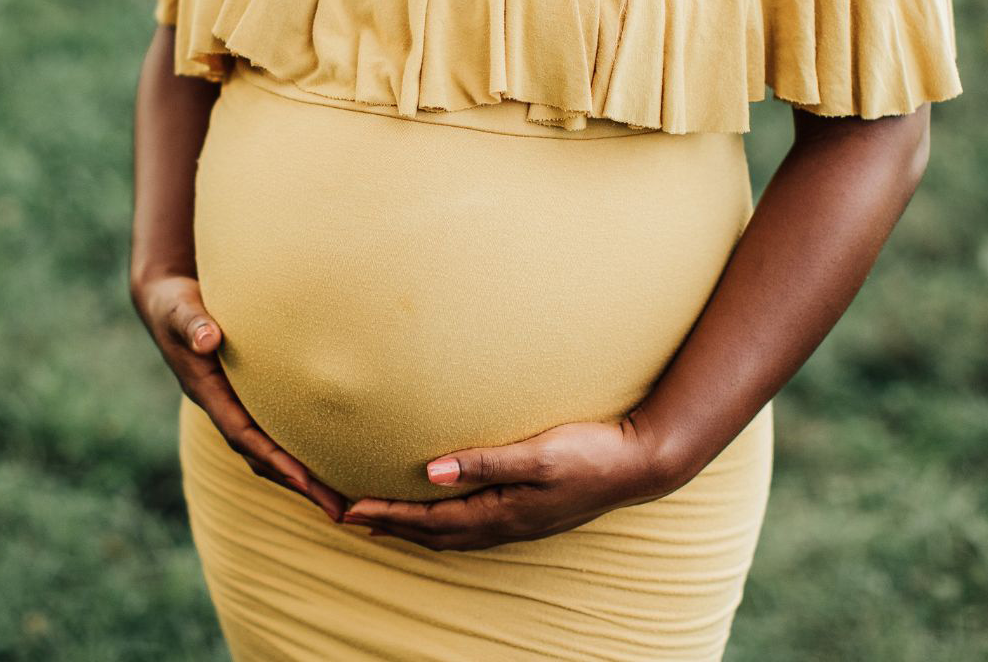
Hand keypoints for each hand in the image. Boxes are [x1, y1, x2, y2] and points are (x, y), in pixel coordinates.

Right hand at [132, 274, 348, 521]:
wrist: (166, 301)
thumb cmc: (175, 304)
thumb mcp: (179, 310)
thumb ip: (192, 324)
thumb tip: (207, 340)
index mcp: (206, 392)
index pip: (241, 435)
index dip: (271, 458)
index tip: (303, 480)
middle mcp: (222, 406)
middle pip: (260, 457)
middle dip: (298, 484)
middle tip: (339, 509)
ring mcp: (234, 404)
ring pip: (268, 450)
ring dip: (303, 476)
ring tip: (343, 500)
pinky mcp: (247, 395)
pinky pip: (274, 431)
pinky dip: (299, 449)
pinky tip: (331, 457)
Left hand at [338, 414, 676, 550]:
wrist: (642, 464)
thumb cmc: (592, 453)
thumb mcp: (537, 453)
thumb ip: (483, 462)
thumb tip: (429, 473)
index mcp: (501, 514)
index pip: (429, 520)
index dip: (386, 515)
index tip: (346, 508)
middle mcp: (504, 526)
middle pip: (432, 534)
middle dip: (388, 526)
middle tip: (345, 515)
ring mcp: (517, 523)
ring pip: (449, 534)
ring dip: (412, 528)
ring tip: (379, 519)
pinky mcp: (527, 514)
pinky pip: (469, 527)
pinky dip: (441, 523)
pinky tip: (438, 511)